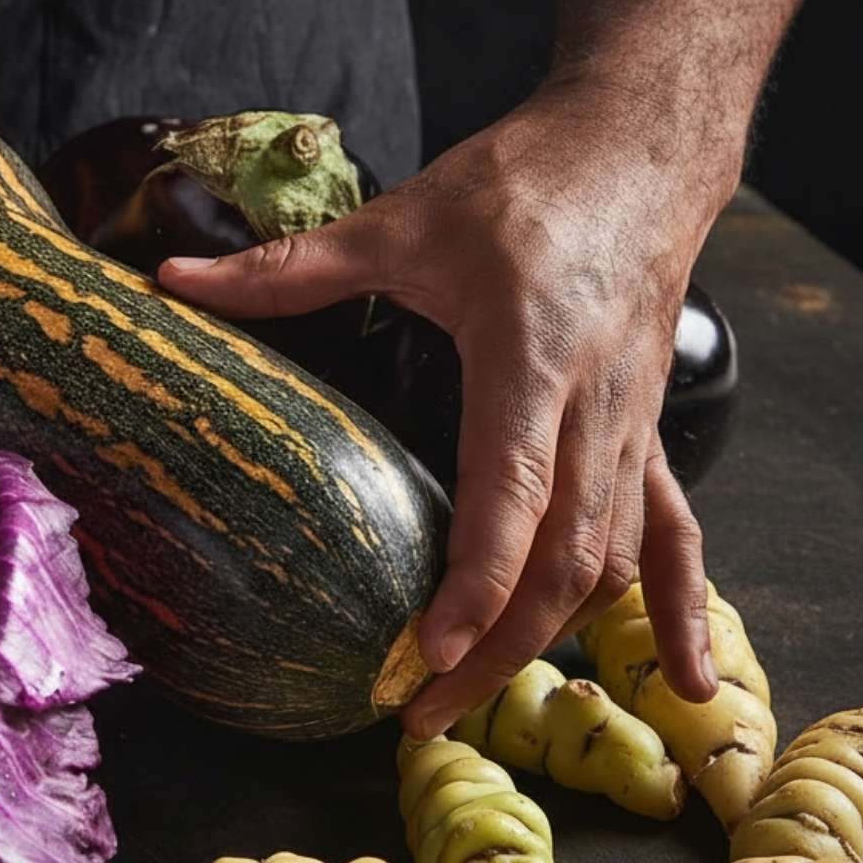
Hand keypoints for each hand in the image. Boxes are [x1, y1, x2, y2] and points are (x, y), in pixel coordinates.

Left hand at [157, 77, 738, 736]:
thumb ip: (287, 266)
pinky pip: (673, 535)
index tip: (427, 653)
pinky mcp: (648, 431)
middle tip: (422, 715)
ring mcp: (632, 427)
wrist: (641, 147)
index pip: (510, 497)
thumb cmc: (527, 181)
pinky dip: (676, 610)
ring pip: (610, 561)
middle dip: (497, 649)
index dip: (474, 587)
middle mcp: (594, 407)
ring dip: (553, 640)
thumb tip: (173, 278)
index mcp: (530, 358)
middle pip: (562, 560)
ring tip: (480, 700)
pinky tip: (689, 683)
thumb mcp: (403, 220)